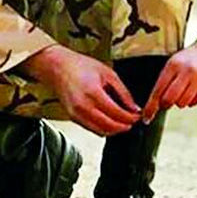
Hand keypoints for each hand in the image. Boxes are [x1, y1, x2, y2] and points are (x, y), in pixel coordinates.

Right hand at [21, 44, 139, 135]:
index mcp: (93, 93)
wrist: (58, 67)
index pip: (117, 114)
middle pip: (110, 126)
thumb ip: (123, 92)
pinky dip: (104, 129)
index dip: (131, 118)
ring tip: (123, 122)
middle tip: (133, 121)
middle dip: (125, 126)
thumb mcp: (107, 73)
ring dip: (115, 130)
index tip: (138, 116)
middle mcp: (83, 107)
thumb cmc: (80, 66)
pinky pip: (92, 129)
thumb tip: (134, 107)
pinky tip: (110, 122)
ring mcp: (76, 114)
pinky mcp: (73, 118)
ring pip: (101, 131)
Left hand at [141, 36, 196, 122]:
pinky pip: (195, 102)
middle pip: (169, 100)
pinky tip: (195, 89)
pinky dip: (192, 100)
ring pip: (182, 103)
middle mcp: (186, 72)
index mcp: (173, 65)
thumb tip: (155, 102)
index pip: (158, 90)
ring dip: (180, 101)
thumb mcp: (174, 62)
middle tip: (167, 101)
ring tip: (184, 90)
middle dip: (166, 104)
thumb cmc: (190, 58)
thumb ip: (165, 79)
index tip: (146, 118)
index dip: (150, 107)